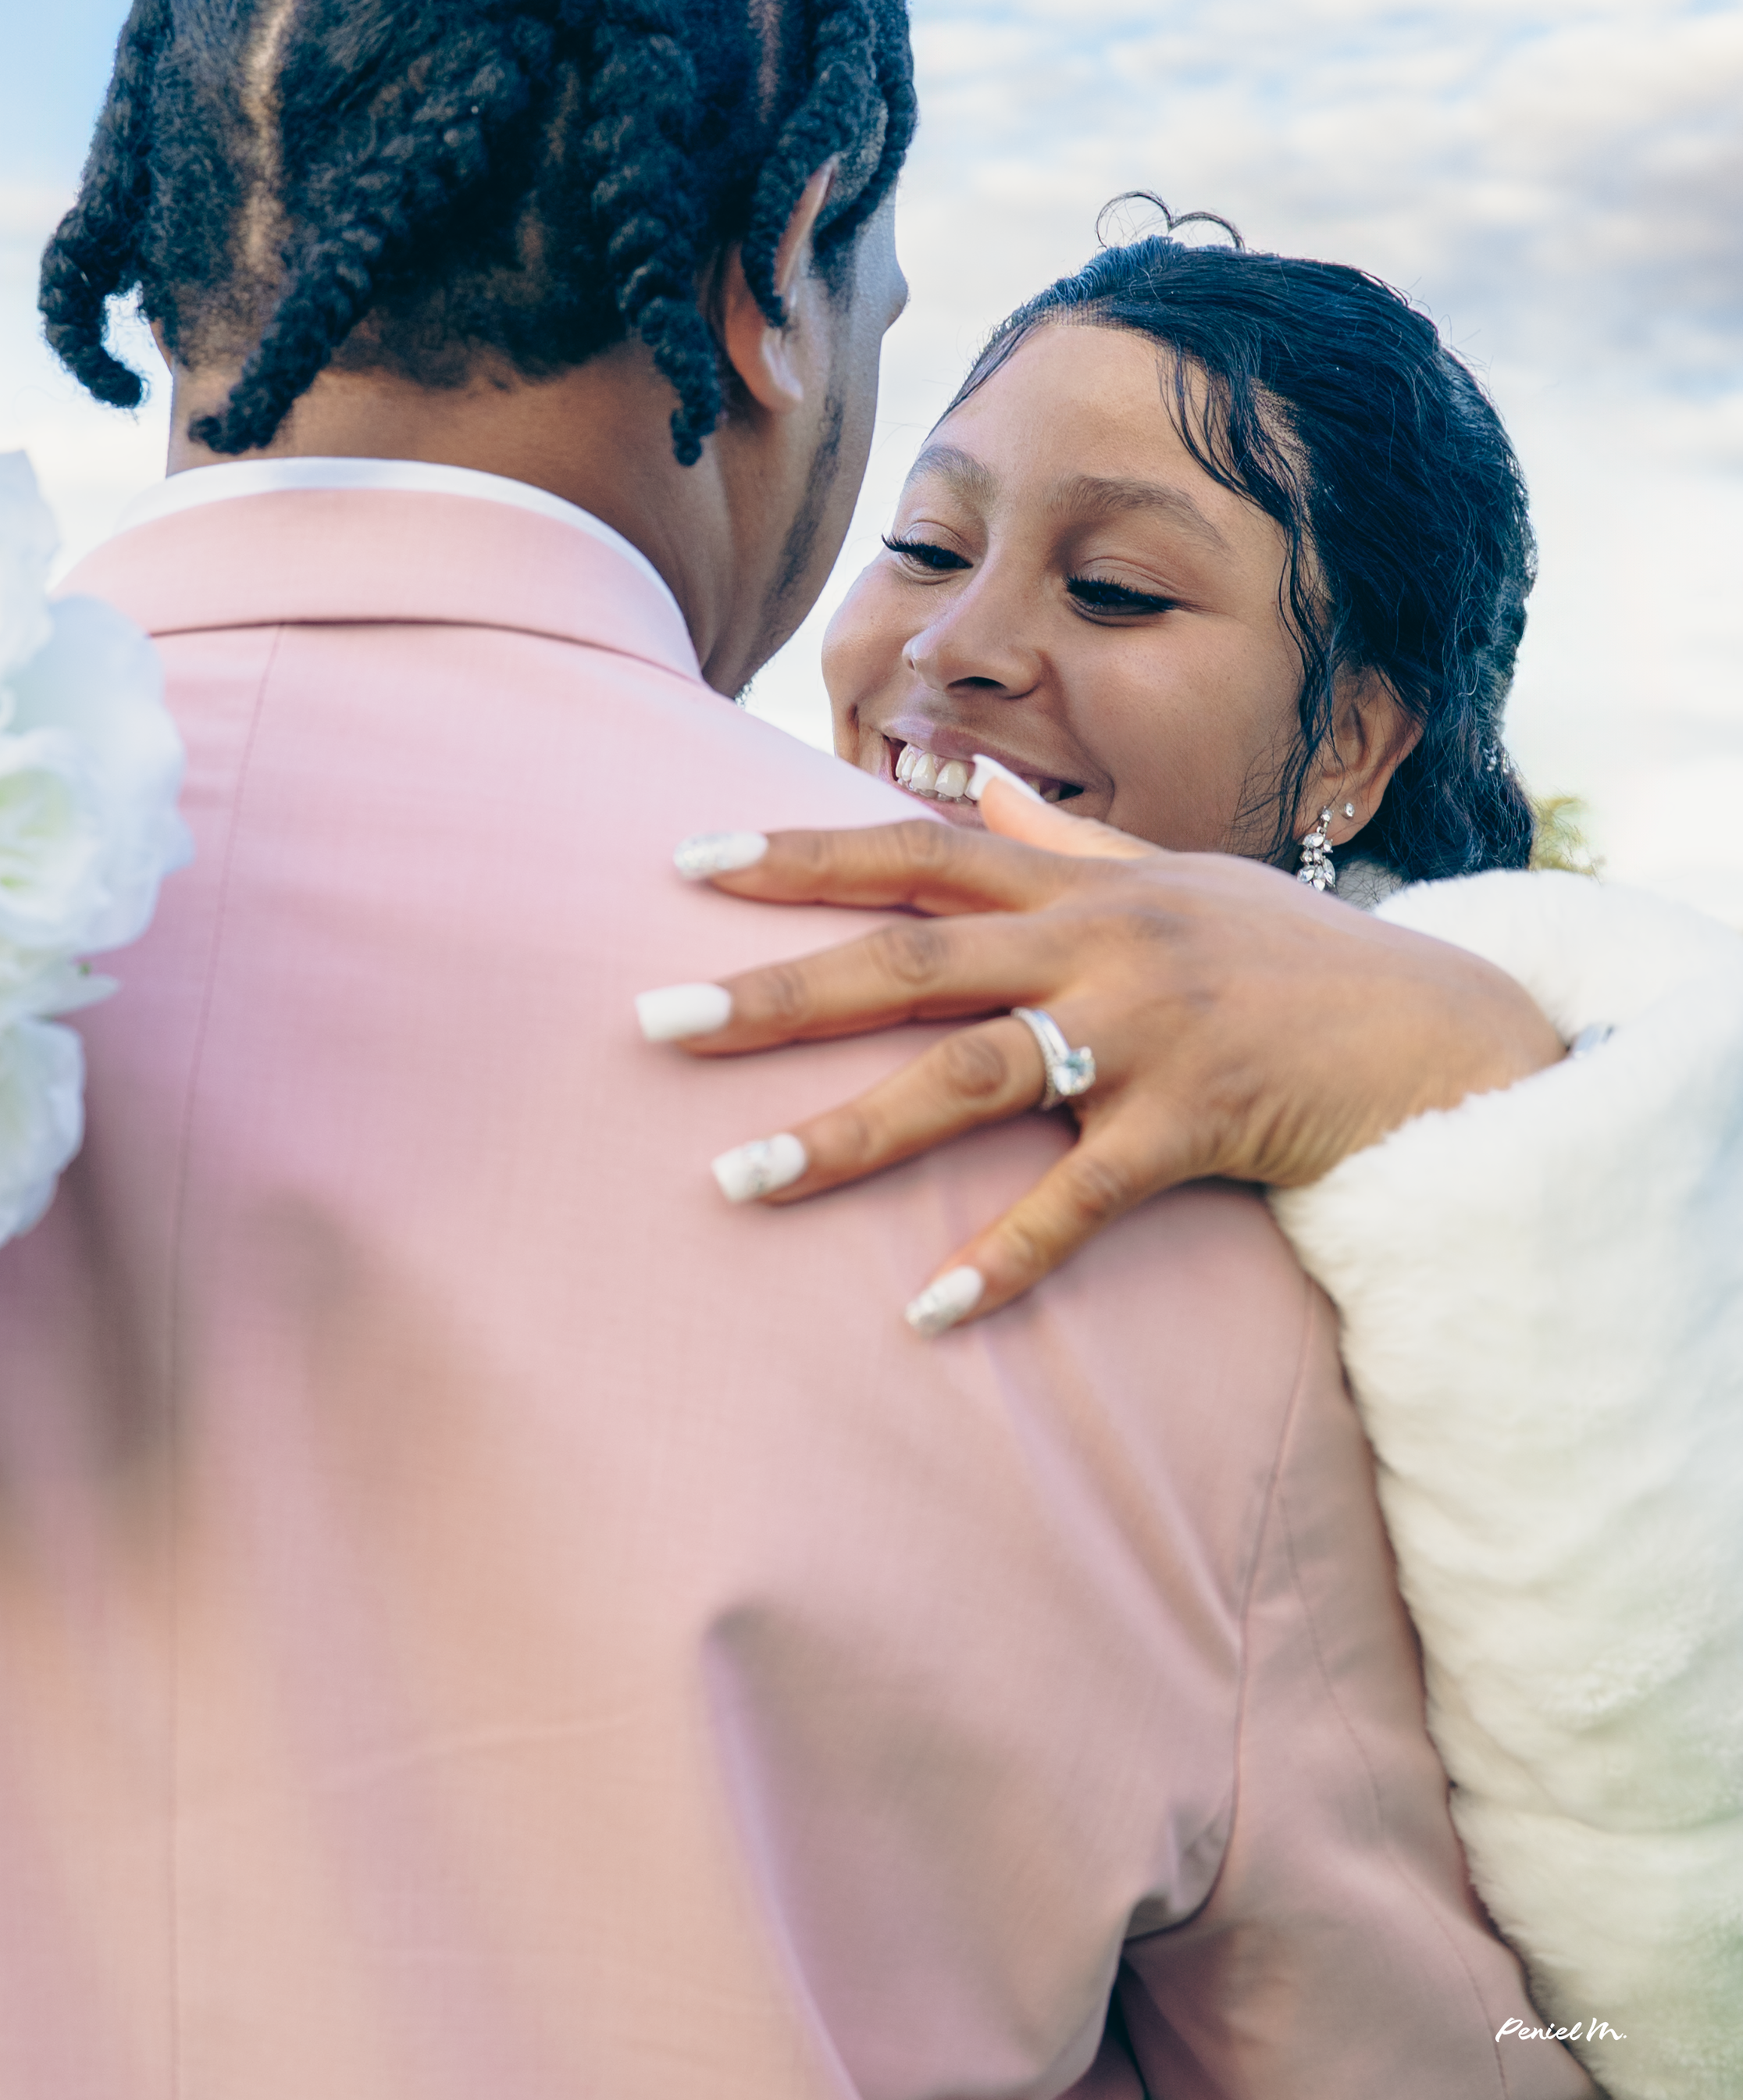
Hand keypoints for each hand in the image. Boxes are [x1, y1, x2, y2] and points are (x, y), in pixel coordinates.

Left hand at [647, 775, 1564, 1331]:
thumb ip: (1066, 841)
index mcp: (1084, 885)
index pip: (916, 850)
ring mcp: (1145, 1032)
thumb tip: (973, 787)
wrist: (1444, 1032)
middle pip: (909, 957)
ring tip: (738, 1180)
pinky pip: (1079, 1200)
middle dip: (775, 992)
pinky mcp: (1194, 1124)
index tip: (687, 862)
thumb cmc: (1297, 958)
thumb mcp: (1183, 877)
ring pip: (967, 1076)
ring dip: (849, 1132)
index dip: (801, 852)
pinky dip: (1004, 1257)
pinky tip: (927, 1312)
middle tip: (655, 1023)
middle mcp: (1099, 944)